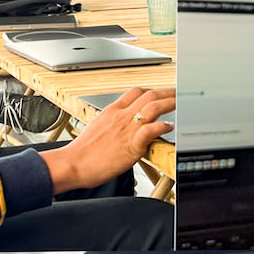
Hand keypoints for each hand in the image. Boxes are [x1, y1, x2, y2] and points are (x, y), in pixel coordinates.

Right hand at [48, 88, 174, 191]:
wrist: (73, 163)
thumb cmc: (83, 153)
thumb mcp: (98, 130)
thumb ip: (113, 126)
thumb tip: (121, 131)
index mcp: (112, 111)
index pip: (135, 92)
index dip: (151, 90)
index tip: (160, 92)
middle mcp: (121, 117)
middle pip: (148, 95)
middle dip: (166, 92)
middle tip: (178, 92)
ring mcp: (127, 130)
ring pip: (152, 107)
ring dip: (169, 103)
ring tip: (181, 103)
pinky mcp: (131, 146)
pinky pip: (150, 130)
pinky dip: (162, 126)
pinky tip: (170, 127)